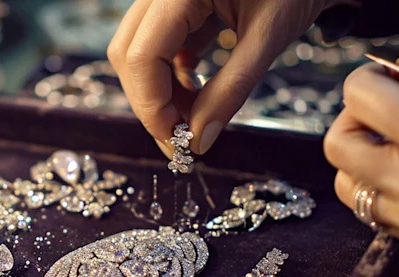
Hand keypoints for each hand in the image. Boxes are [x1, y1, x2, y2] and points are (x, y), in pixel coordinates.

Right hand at [107, 0, 346, 157]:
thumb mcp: (268, 38)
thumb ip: (232, 89)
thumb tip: (199, 143)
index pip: (142, 55)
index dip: (152, 105)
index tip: (176, 142)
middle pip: (130, 54)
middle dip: (151, 103)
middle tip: (181, 140)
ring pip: (139, 52)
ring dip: (160, 92)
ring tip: (194, 119)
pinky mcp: (176, 6)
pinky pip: (158, 45)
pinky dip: (171, 76)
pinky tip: (197, 93)